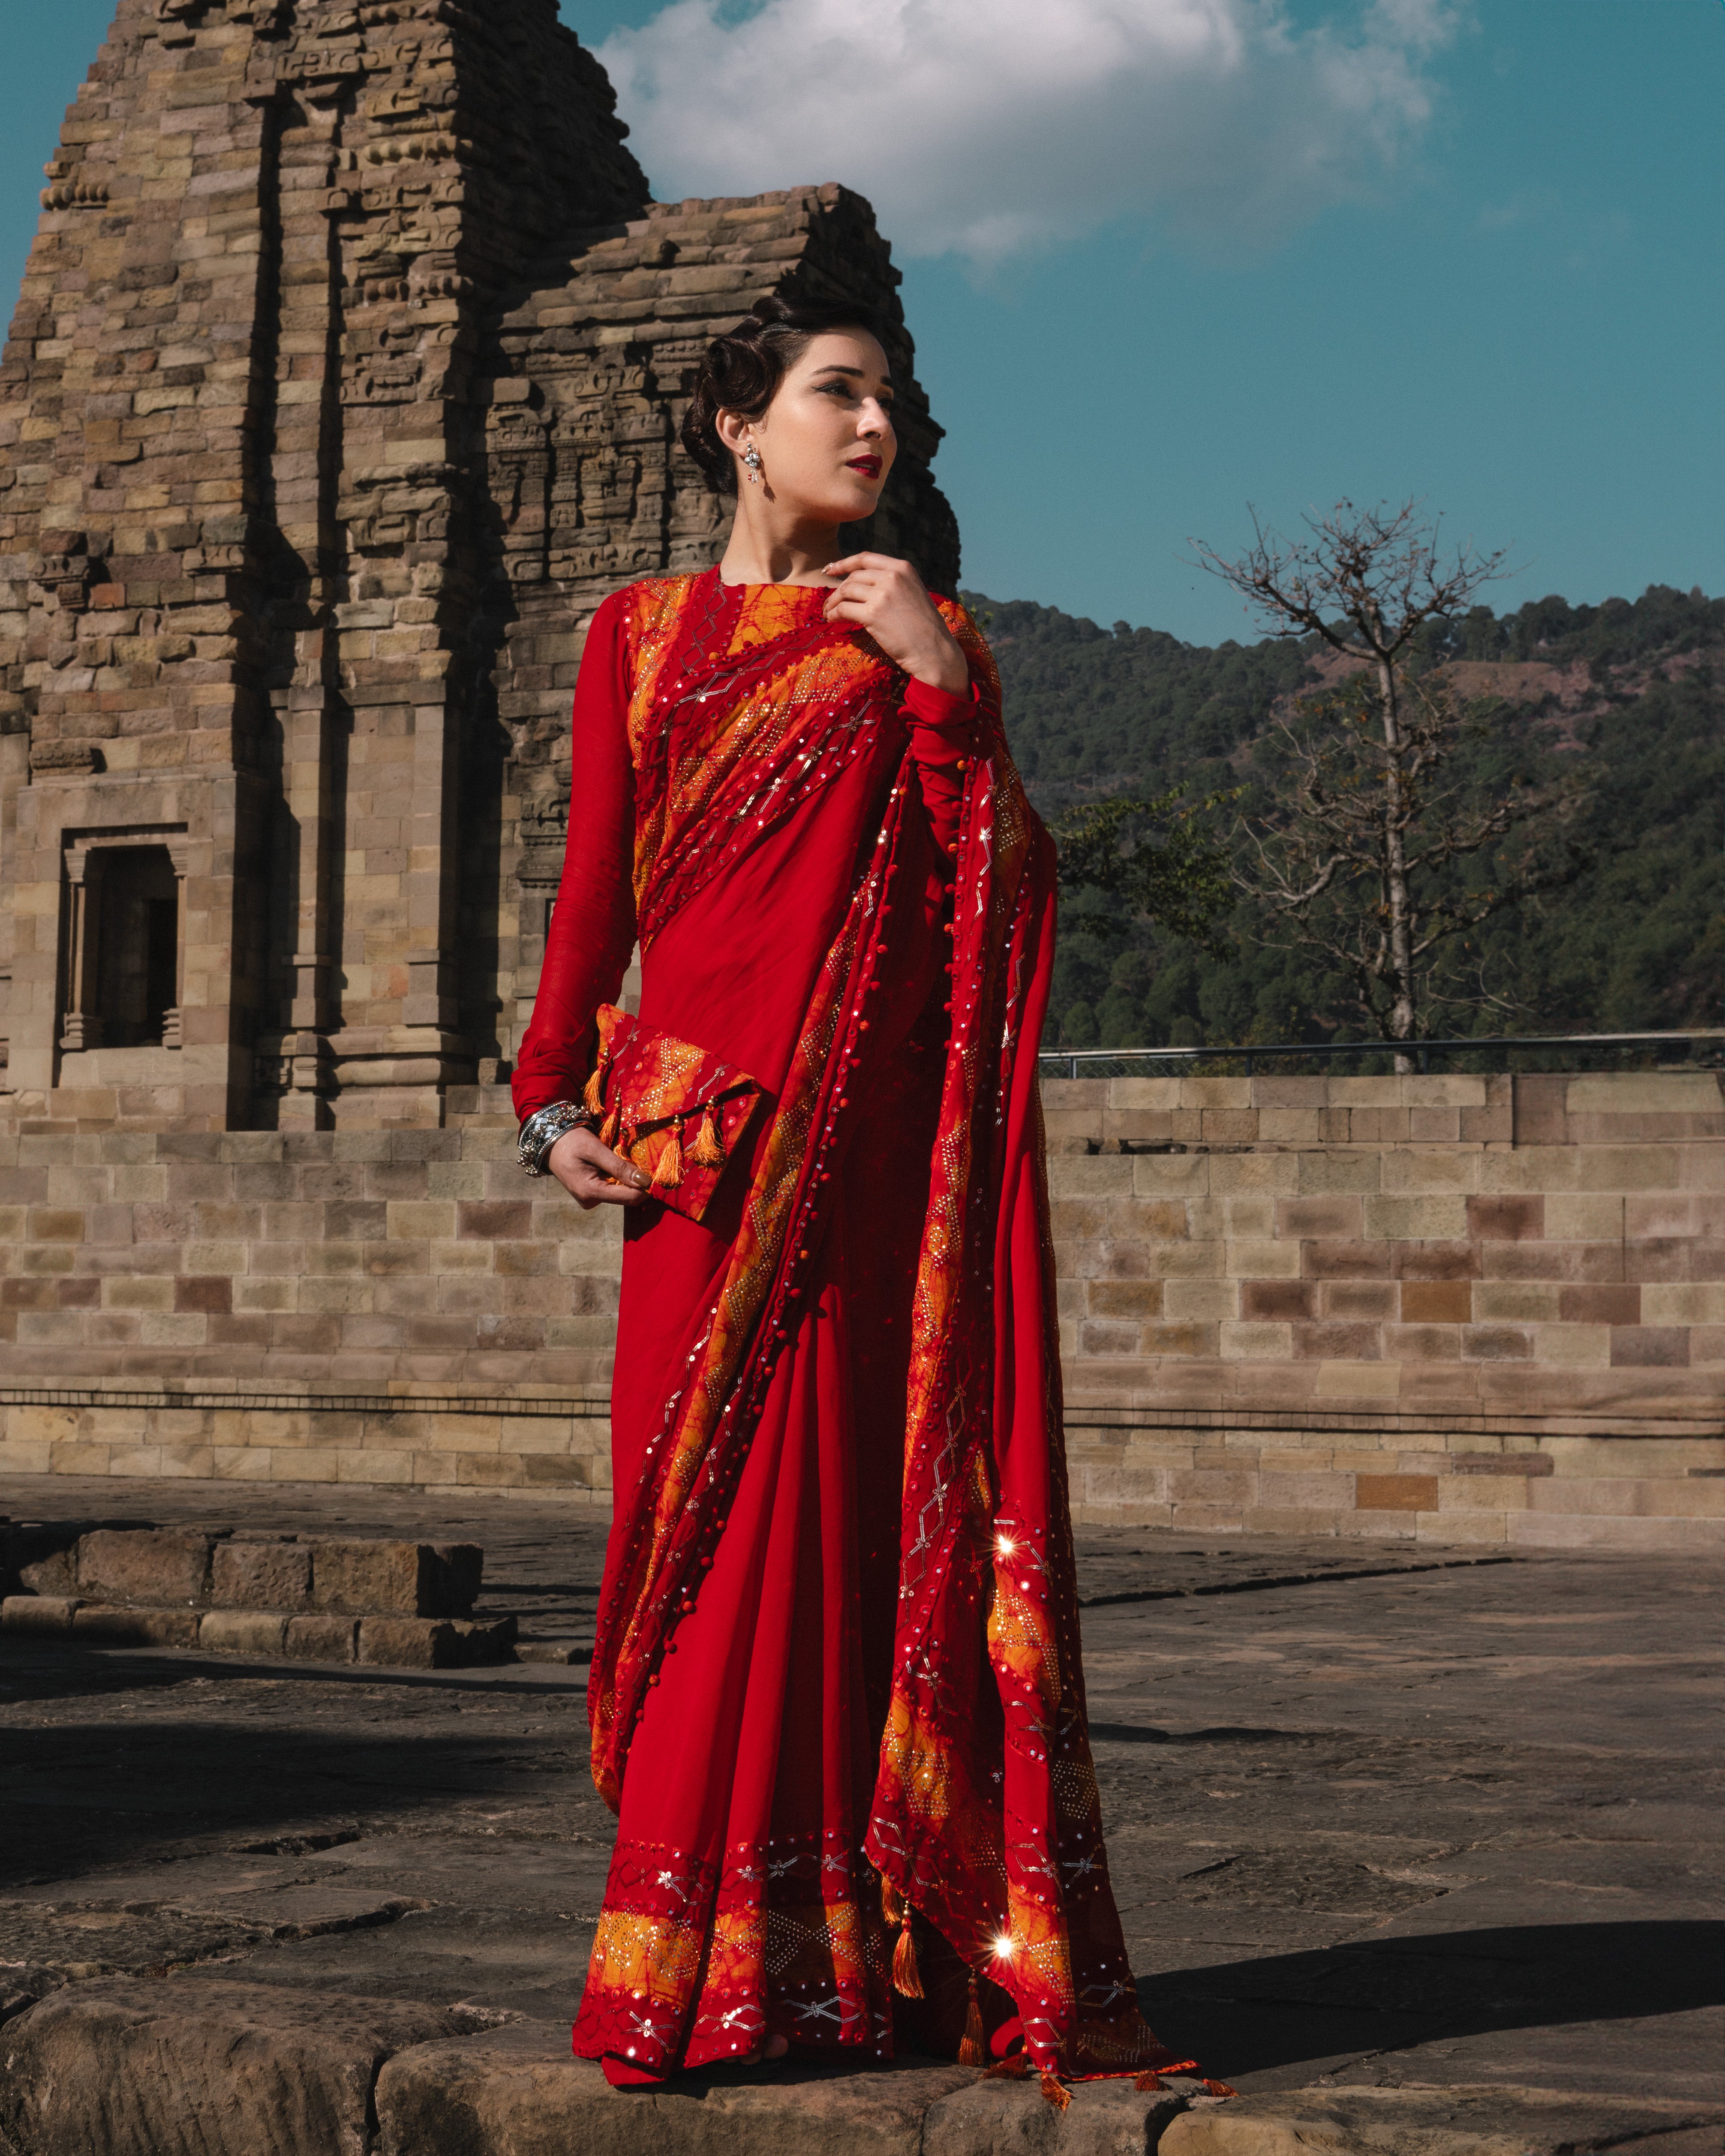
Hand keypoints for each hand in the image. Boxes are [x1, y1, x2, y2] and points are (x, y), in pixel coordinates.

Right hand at [546, 1125, 651, 1209]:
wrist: (549, 1141)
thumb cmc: (571, 1141)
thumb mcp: (595, 1149)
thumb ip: (619, 1166)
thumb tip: (645, 1181)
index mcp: (590, 1192)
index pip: (629, 1198)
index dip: (645, 1186)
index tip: (655, 1171)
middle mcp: (590, 1201)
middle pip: (626, 1196)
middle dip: (635, 1181)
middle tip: (636, 1159)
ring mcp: (590, 1200)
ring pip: (620, 1193)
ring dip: (626, 1178)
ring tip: (618, 1158)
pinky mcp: (591, 1195)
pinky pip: (612, 1189)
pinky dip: (617, 1178)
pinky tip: (611, 1164)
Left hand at [822, 554, 968, 695]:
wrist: (934, 651)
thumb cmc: (924, 628)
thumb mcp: (913, 593)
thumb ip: (893, 583)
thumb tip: (863, 584)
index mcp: (903, 568)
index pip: (865, 558)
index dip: (844, 563)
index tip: (829, 570)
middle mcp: (892, 576)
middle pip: (853, 577)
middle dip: (838, 590)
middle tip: (831, 603)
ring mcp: (882, 594)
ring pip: (845, 591)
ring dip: (833, 602)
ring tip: (829, 613)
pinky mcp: (873, 614)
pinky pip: (843, 609)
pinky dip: (834, 614)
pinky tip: (832, 620)